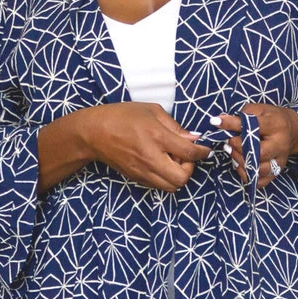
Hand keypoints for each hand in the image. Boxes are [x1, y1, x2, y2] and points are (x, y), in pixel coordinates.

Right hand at [82, 102, 210, 191]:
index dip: (202, 152)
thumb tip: (192, 138)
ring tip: (172, 161)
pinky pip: (158, 186)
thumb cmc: (121, 116)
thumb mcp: (152, 111)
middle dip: (190, 168)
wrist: (93, 133)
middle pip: (182, 177)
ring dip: (178, 176)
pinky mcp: (136, 177)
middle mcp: (151, 157)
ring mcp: (142, 170)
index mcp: (157, 136)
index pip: (189, 152)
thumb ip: (175, 126)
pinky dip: (165, 179)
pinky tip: (161, 164)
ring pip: (171, 187)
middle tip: (185, 156)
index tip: (204, 149)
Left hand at [214, 103, 297, 188]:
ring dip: (240, 162)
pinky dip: (246, 175)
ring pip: (257, 170)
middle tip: (228, 142)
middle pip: (258, 154)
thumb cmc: (271, 118)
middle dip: (238, 148)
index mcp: (276, 126)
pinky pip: (259, 182)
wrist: (291, 131)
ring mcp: (279, 162)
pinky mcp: (275, 173)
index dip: (233, 126)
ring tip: (233, 153)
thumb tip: (218, 122)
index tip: (217, 122)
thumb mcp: (258, 110)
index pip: (254, 127)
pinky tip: (240, 164)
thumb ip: (241, 116)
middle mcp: (280, 146)